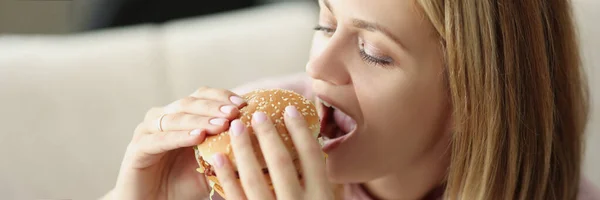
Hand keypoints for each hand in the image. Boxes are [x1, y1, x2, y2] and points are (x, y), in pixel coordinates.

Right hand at [112, 87, 245, 199]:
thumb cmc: (183, 185)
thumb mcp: (212, 166)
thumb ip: (229, 152)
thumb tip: (262, 144)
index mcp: (181, 115)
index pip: (202, 95)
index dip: (222, 96)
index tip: (244, 104)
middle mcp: (163, 117)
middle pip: (189, 102)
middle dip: (214, 106)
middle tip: (235, 113)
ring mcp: (147, 130)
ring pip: (176, 117)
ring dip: (200, 119)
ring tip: (222, 124)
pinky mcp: (137, 147)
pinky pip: (160, 139)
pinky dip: (180, 136)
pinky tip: (198, 137)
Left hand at [213, 106, 333, 199]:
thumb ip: (325, 182)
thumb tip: (317, 147)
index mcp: (322, 198)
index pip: (311, 156)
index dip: (300, 131)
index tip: (290, 108)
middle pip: (281, 163)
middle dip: (268, 135)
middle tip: (257, 113)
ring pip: (254, 178)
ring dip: (243, 149)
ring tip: (235, 128)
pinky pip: (235, 199)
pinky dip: (226, 177)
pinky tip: (217, 157)